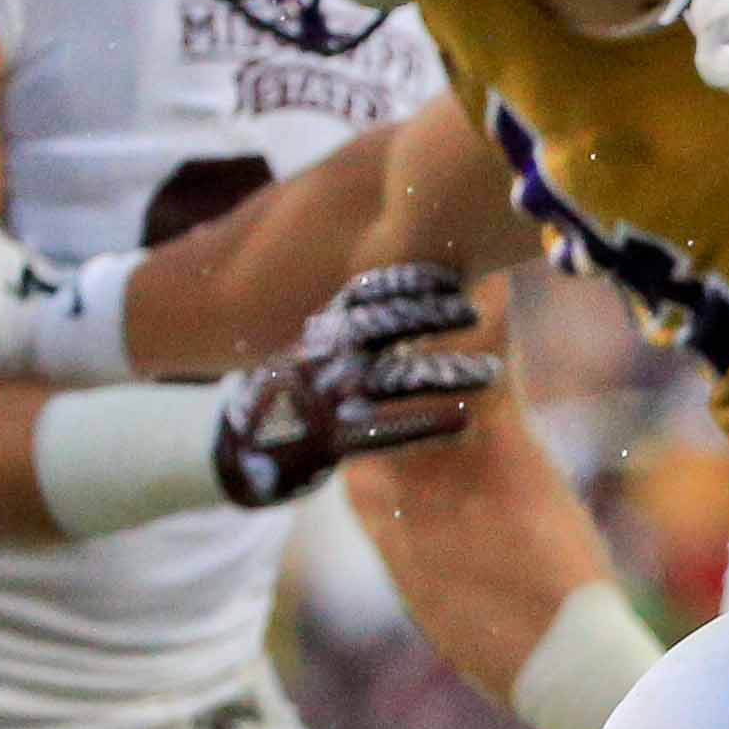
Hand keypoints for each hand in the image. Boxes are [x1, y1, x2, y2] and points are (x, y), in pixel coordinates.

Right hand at [210, 261, 498, 507]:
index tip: (446, 274)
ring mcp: (325, 401)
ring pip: (396, 379)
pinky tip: (465, 421)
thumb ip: (350, 331)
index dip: (404, 281)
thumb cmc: (288, 399)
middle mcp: (321, 361)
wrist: (237, 454)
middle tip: (473, 310)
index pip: (362, 295)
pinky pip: (387, 432)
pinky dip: (427, 424)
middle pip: (382, 327)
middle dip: (428, 314)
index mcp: (317, 336)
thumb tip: (404, 302)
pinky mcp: (331, 443)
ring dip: (446, 372)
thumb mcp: (311, 354)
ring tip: (491, 371)